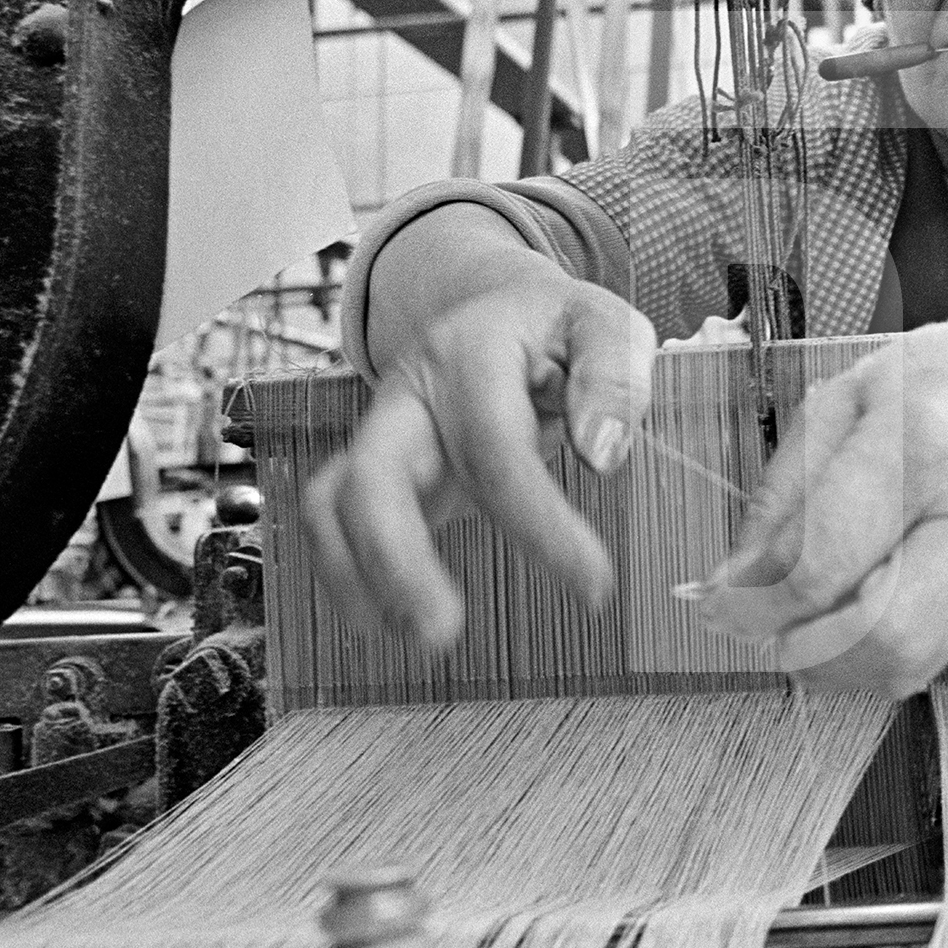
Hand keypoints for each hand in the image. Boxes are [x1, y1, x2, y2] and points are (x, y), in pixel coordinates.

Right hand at [303, 269, 656, 646]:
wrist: (501, 309)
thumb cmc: (561, 327)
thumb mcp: (607, 325)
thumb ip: (614, 377)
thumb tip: (603, 455)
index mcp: (472, 353)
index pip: (496, 447)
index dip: (540, 524)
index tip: (595, 585)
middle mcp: (412, 394)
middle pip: (374, 476)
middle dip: (397, 560)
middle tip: (442, 634)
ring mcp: (384, 432)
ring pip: (333, 503)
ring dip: (362, 577)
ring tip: (419, 639)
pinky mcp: (376, 468)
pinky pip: (334, 521)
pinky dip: (347, 575)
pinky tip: (390, 624)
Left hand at [694, 315, 947, 696]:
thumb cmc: (942, 384)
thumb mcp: (842, 403)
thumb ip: (780, 498)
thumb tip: (733, 585)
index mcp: (922, 444)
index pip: (825, 563)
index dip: (756, 604)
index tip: (716, 607)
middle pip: (879, 637)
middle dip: (801, 650)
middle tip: (765, 626)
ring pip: (906, 666)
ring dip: (836, 663)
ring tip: (810, 621)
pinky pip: (932, 657)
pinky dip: (881, 648)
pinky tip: (871, 602)